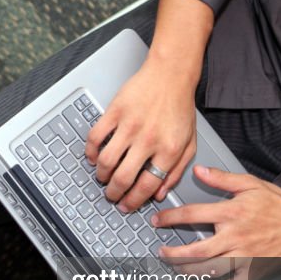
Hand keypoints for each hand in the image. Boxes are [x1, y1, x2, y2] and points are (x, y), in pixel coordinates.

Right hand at [85, 58, 196, 210]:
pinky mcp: (115, 111)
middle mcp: (148, 139)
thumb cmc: (180, 107)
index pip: (146, 185)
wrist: (171, 74)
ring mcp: (129, 125)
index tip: (126, 205)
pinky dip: (91, 151)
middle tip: (111, 195)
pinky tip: (94, 157)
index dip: (133, 201)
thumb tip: (159, 194)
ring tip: (103, 177)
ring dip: (101, 175)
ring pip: (106, 161)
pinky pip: (96, 137)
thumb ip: (176, 171)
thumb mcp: (189, 143)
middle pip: (123, 178)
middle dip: (113, 193)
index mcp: (168, 149)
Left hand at [153, 165, 280, 279]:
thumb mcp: (251, 184)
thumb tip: (199, 170)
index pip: (192, 215)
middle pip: (196, 250)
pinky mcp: (253, 272)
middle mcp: (235, 237)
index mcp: (232, 213)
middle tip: (161, 252)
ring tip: (174, 268)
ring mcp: (244, 257)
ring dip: (186, 271)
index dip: (170, 218)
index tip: (157, 221)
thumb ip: (222, 179)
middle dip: (173, 253)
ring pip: (208, 270)